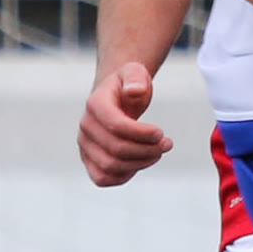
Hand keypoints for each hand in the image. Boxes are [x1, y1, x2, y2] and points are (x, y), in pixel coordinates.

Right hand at [79, 61, 170, 187]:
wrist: (116, 97)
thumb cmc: (129, 86)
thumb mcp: (135, 73)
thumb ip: (136, 79)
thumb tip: (135, 91)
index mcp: (95, 104)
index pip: (116, 125)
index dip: (142, 134)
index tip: (162, 133)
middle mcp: (86, 126)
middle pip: (116, 149)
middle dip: (147, 150)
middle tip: (167, 144)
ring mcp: (85, 145)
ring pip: (110, 166)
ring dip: (140, 164)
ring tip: (158, 152)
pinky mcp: (89, 160)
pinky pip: (102, 178)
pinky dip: (124, 177)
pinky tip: (141, 163)